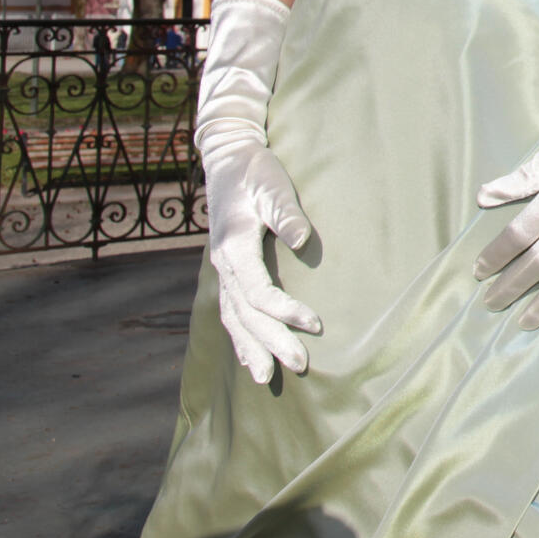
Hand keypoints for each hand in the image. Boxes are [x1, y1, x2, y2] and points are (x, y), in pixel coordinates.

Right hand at [196, 0, 320, 381]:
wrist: (228, 159)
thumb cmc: (256, 170)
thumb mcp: (273, 184)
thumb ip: (286, 213)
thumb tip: (303, 241)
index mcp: (233, 247)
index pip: (259, 292)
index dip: (285, 313)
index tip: (316, 325)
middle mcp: (223, 265)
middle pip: (246, 315)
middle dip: (271, 343)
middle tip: (299, 367)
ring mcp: (222, 270)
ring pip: (234, 319)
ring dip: (251, 348)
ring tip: (267, 379)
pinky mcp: (228, 270)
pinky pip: (231, 312)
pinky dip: (239, 337)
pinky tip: (250, 357)